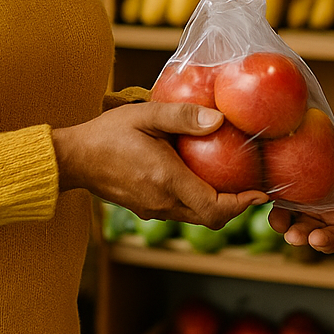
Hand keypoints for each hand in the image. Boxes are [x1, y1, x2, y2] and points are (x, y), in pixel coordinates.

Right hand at [52, 102, 265, 228]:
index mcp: (166, 180)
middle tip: (252, 188)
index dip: (242, 205)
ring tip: (233, 182)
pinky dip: (198, 202)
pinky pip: (180, 212)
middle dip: (235, 207)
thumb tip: (219, 120)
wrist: (73, 158)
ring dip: (217, 206)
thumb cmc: (108, 133)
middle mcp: (162, 202)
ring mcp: (152, 209)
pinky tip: (202, 179)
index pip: (214, 208)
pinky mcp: (145, 209)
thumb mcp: (146, 114)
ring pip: (195, 217)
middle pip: (210, 218)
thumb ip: (183, 117)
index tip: (260, 193)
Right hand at [268, 137, 333, 253]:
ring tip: (317, 239)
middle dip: (298, 236)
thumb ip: (319, 153)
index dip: (280, 219)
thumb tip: (295, 145)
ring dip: (321, 243)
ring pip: (329, 242)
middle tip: (293, 236)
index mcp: (310, 199)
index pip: (288, 212)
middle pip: (304, 232)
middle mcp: (324, 219)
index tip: (279, 220)